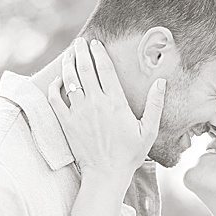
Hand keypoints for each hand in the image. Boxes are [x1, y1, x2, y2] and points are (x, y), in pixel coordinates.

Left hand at [49, 38, 165, 176]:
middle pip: (85, 68)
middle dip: (81, 52)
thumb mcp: (148, 130)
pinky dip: (54, 86)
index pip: (105, 69)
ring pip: (69, 79)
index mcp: (116, 102)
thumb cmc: (129, 154)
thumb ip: (155, 105)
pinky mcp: (67, 122)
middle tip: (80, 42)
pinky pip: (55, 99)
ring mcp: (79, 112)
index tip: (96, 43)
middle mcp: (95, 103)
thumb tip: (161, 82)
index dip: (99, 53)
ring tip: (69, 54)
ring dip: (68, 63)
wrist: (106, 173)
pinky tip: (58, 80)